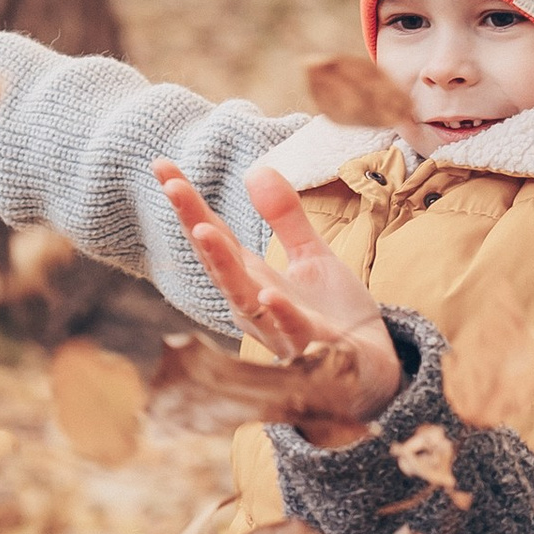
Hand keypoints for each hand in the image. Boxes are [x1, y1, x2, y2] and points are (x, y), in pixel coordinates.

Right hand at [154, 160, 401, 412]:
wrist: (371, 368)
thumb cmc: (335, 315)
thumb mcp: (313, 256)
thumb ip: (285, 218)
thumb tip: (257, 169)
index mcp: (252, 279)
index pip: (214, 235)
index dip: (189, 202)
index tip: (162, 165)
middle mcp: (254, 305)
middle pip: (219, 262)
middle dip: (195, 223)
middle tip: (174, 186)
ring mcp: (278, 331)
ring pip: (244, 299)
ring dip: (223, 266)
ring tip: (204, 230)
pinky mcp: (311, 352)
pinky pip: (291, 334)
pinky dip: (280, 315)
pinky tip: (270, 294)